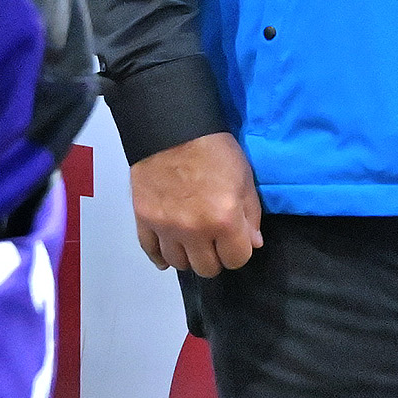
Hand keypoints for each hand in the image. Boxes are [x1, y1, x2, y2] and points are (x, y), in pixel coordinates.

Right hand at [131, 133, 263, 275]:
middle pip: (207, 268)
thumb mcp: (244, 177)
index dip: (239, 250)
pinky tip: (168, 252)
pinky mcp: (144, 221)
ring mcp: (166, 228)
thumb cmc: (214, 150)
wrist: (171, 129)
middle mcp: (194, 231)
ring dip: (188, 256)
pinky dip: (160, 256)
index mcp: (223, 221)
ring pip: (179, 263)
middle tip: (214, 240)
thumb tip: (253, 243)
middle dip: (215, 256)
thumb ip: (251, 214)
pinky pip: (151, 252)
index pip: (236, 260)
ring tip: (192, 241)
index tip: (236, 238)